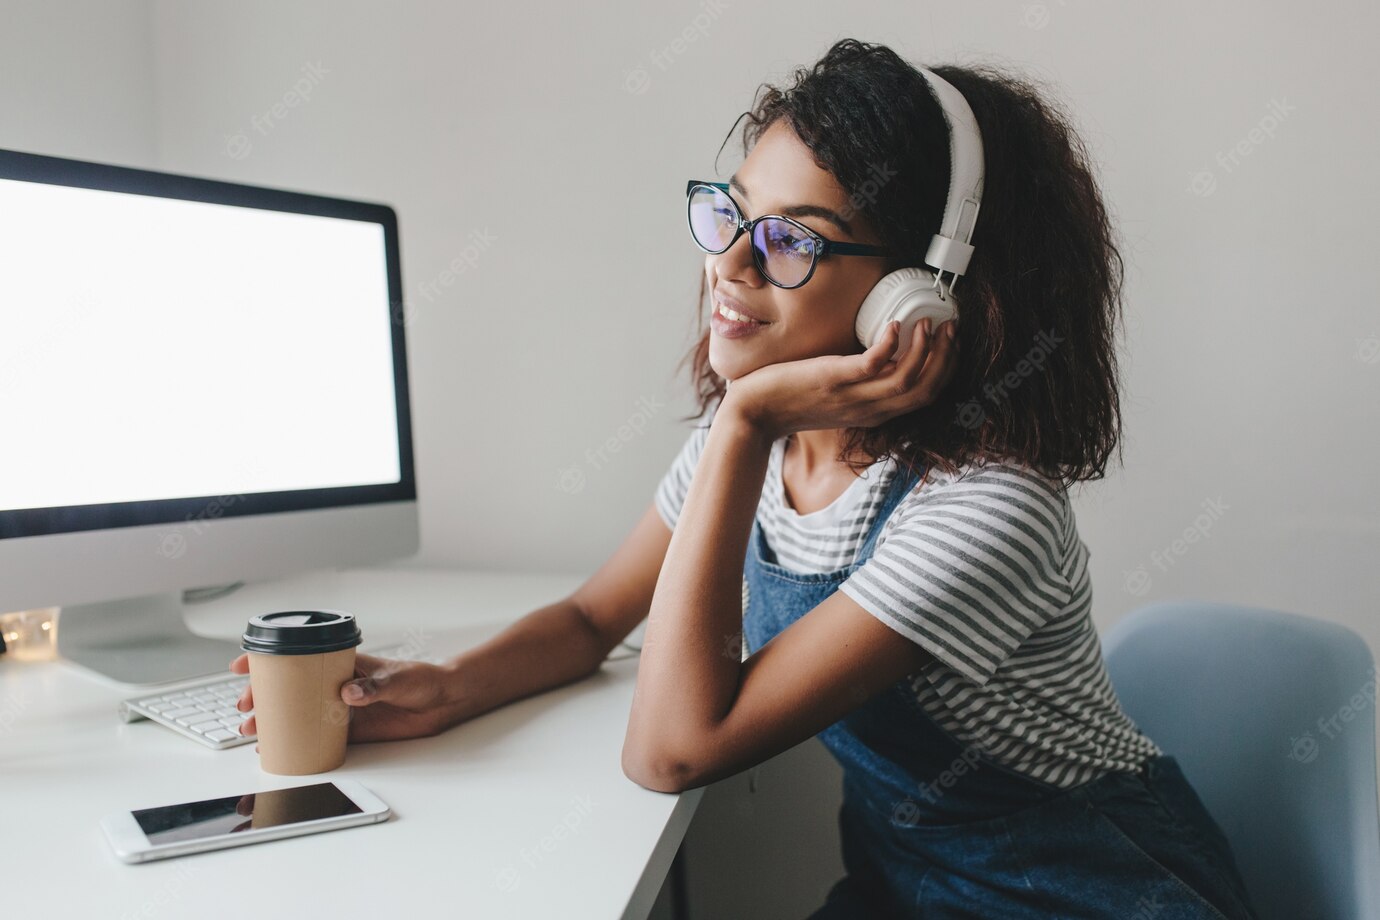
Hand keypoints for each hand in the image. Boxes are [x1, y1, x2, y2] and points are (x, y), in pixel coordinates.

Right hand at [229, 652, 464, 744]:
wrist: (442, 703)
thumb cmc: (423, 680)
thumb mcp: (399, 678)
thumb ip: (375, 686)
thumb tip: (348, 693)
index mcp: (343, 662)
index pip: (299, 654)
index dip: (267, 657)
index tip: (243, 664)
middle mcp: (335, 684)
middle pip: (289, 686)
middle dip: (261, 695)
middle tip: (245, 707)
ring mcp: (339, 707)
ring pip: (296, 712)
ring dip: (272, 720)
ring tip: (252, 731)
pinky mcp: (349, 730)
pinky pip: (315, 735)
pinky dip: (294, 741)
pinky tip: (277, 748)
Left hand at [725, 317, 959, 440]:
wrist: (753, 414)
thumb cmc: (788, 401)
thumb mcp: (835, 397)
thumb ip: (858, 383)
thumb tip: (876, 355)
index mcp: (873, 413)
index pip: (924, 396)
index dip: (945, 369)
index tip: (949, 342)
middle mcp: (868, 409)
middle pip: (925, 390)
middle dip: (946, 358)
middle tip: (950, 327)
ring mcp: (852, 396)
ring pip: (907, 380)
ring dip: (925, 349)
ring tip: (927, 323)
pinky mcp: (833, 380)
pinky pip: (873, 365)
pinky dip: (890, 344)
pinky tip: (893, 325)